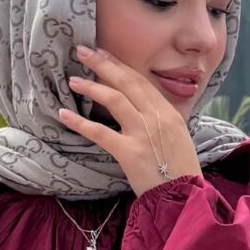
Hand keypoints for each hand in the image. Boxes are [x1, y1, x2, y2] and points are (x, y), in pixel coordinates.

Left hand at [59, 43, 203, 195]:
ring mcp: (143, 133)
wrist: (185, 198)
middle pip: (126, 82)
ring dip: (91, 87)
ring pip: (114, 100)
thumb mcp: (177, 137)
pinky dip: (80, 122)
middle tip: (83, 51)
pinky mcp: (129, 152)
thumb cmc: (180, 171)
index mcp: (169, 112)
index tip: (104, 54)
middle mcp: (157, 117)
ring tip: (73, 81)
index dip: (120, 66)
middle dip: (103, 64)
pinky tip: (64, 114)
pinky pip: (100, 132)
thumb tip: (143, 108)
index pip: (141, 81)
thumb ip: (160, 120)